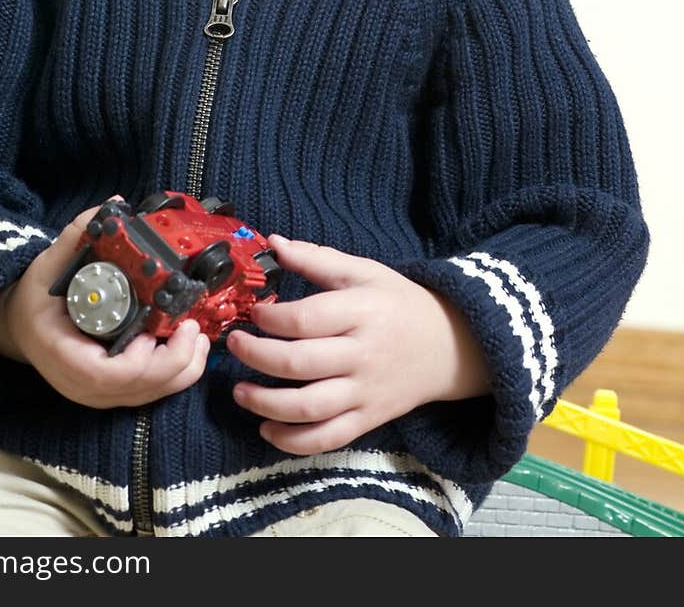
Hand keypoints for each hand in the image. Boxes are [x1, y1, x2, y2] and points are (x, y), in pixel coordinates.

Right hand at [0, 201, 211, 408]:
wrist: (22, 325)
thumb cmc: (36, 298)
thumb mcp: (48, 264)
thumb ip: (77, 235)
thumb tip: (114, 204)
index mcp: (61, 353)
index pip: (103, 376)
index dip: (136, 362)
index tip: (152, 334)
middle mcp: (80, 383)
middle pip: (134, 390)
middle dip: (172, 363)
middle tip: (191, 328)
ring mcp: (97, 392)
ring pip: (147, 395)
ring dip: (181, 370)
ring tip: (198, 336)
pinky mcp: (113, 391)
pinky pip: (149, 392)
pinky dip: (176, 374)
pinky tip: (190, 348)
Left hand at [225, 235, 490, 454]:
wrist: (449, 346)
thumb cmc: (399, 303)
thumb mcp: (364, 271)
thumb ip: (317, 259)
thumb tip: (273, 242)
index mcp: (361, 311)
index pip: (306, 318)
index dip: (270, 318)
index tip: (252, 312)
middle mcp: (362, 355)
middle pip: (299, 363)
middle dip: (256, 356)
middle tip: (234, 344)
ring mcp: (365, 392)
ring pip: (309, 407)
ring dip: (266, 403)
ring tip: (239, 391)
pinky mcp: (368, 419)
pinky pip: (327, 438)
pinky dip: (293, 441)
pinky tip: (267, 428)